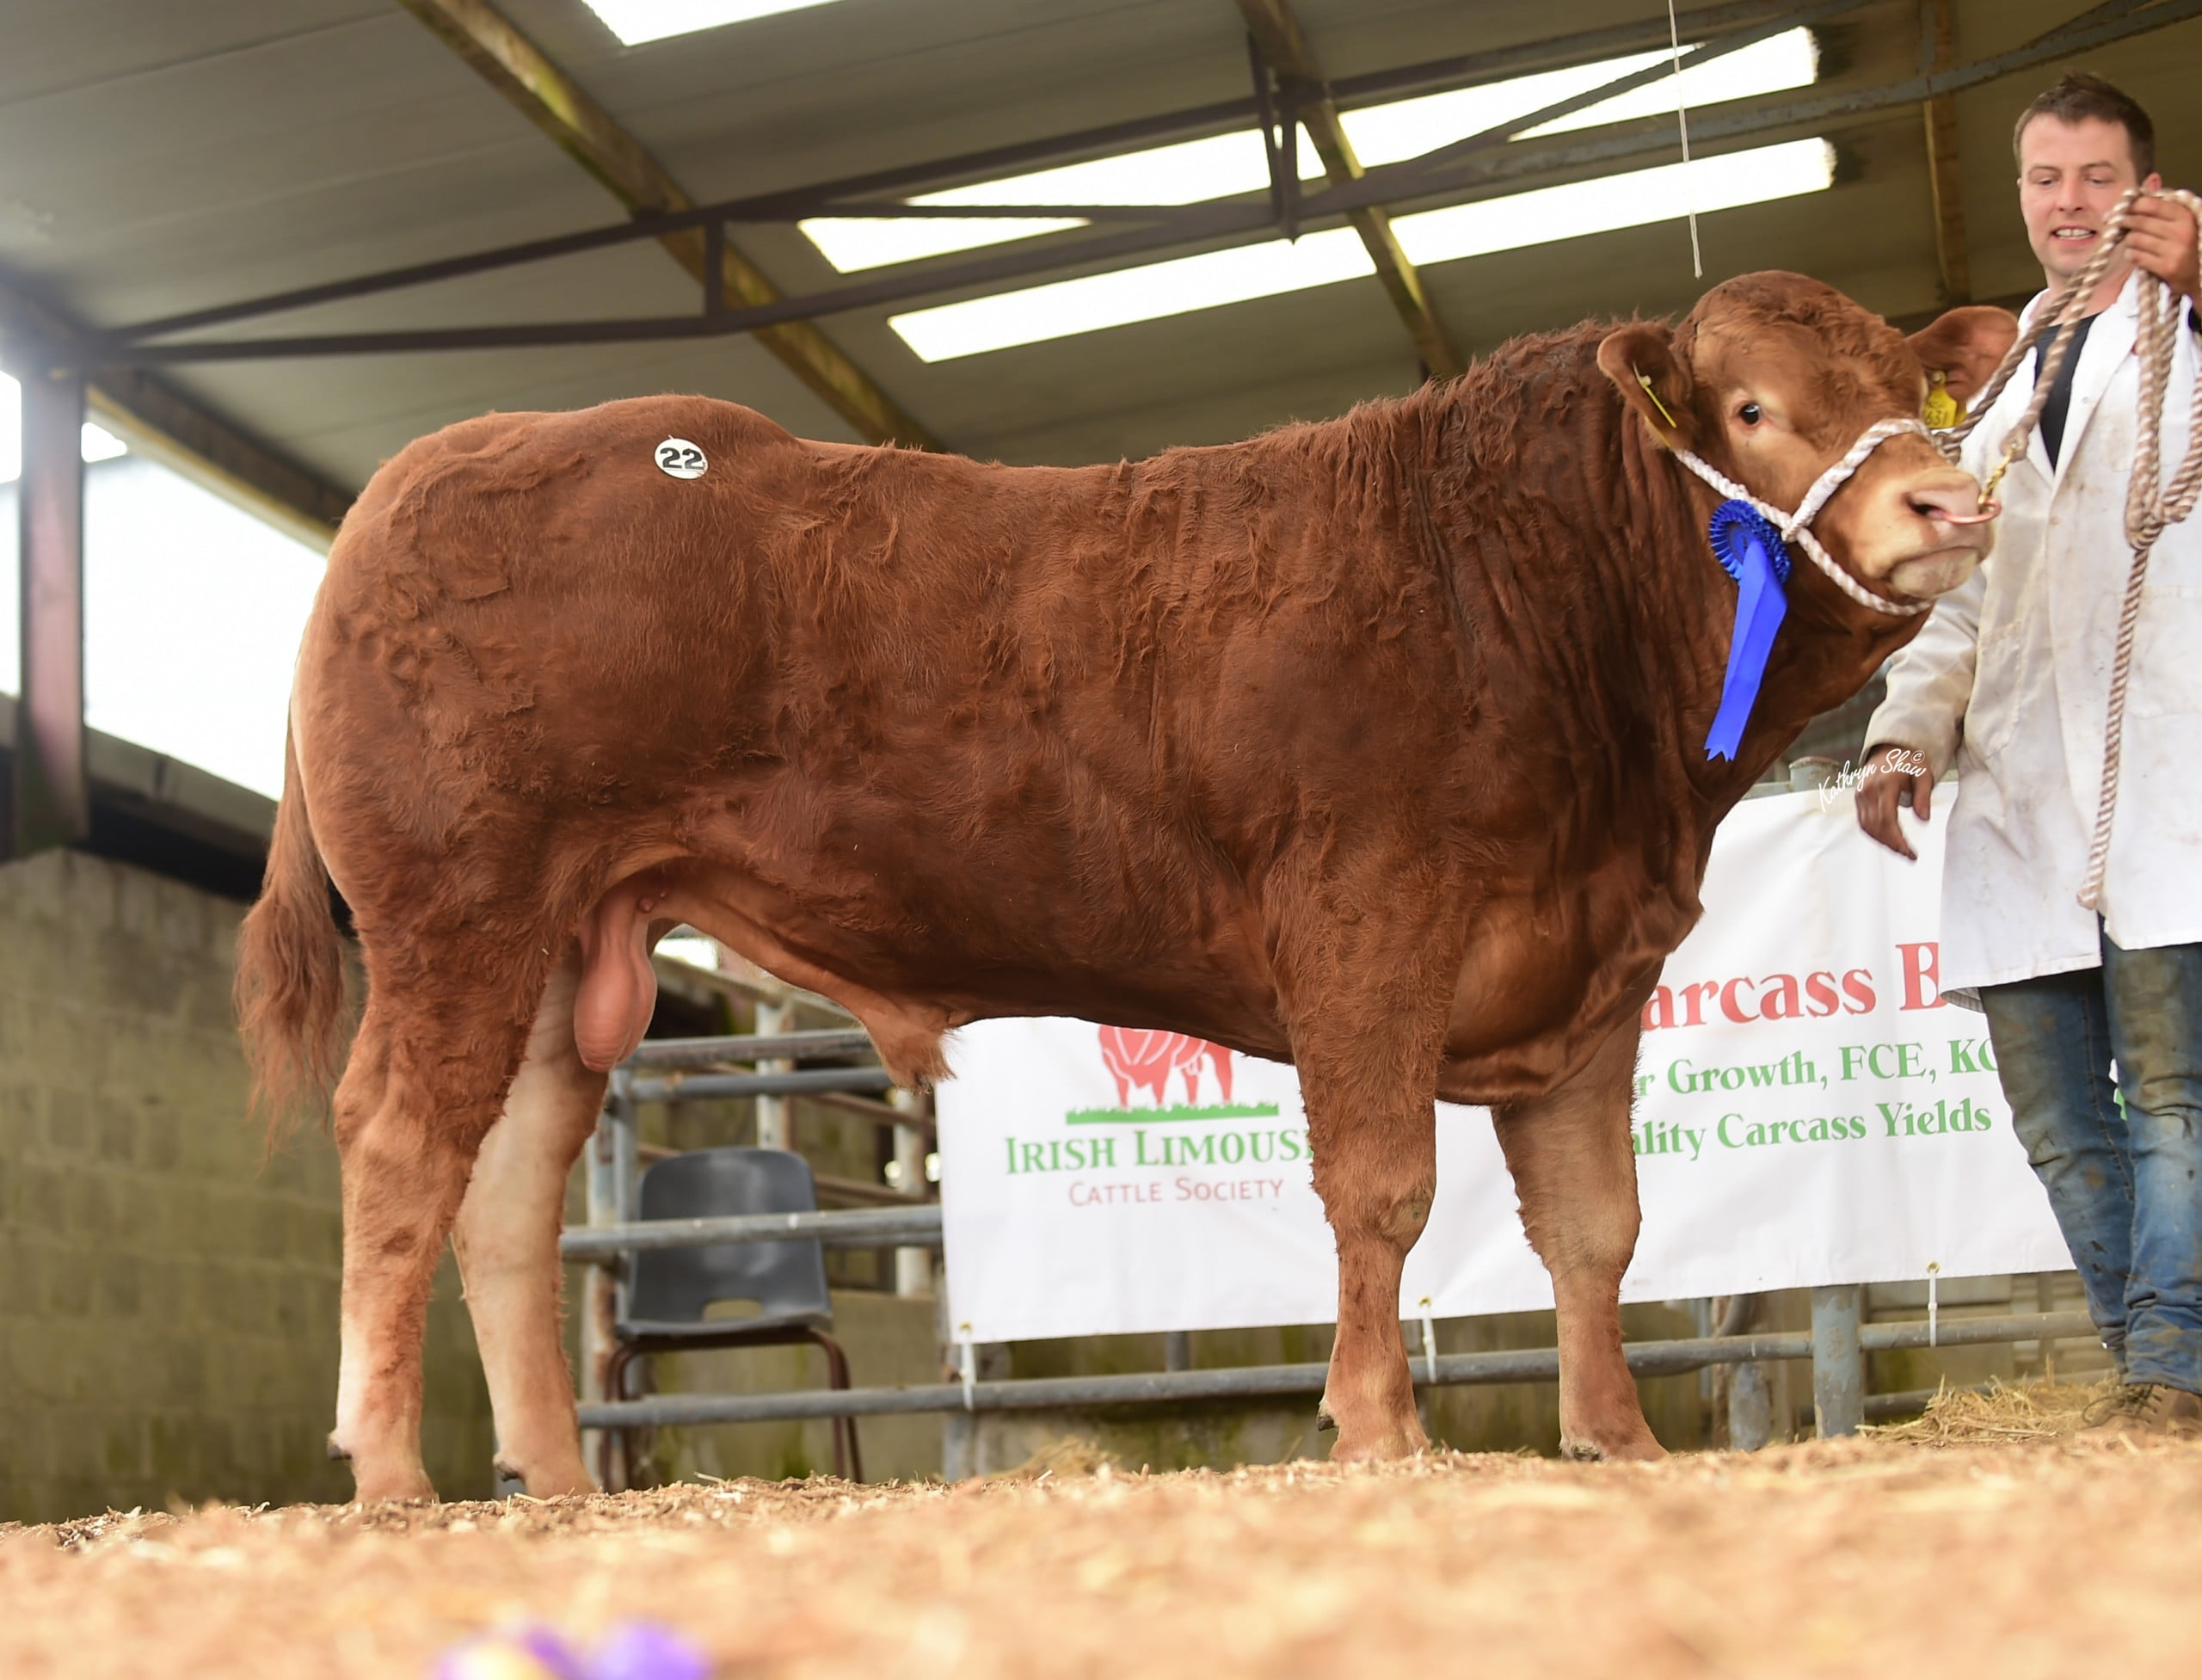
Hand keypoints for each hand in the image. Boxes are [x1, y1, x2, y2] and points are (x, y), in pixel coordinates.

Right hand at [1854, 742, 1932, 860]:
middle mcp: (1867, 790)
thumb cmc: (1910, 761)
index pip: (1887, 819)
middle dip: (1892, 844)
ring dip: (1883, 842)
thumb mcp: (1923, 775)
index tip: (1911, 853)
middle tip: (1908, 856)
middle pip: (1876, 827)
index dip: (1898, 840)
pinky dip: (1875, 833)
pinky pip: (1863, 821)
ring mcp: (1860, 795)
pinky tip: (1889, 839)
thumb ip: (1923, 797)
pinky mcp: (1858, 798)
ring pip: (1867, 827)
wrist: (1890, 748)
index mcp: (1884, 784)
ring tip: (1900, 850)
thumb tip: (1924, 821)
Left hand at [2123, 192, 2200, 306]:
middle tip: (2121, 226)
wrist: (2195, 272)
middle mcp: (2181, 230)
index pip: (2150, 204)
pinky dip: (2131, 254)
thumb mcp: (2175, 222)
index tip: (2122, 210)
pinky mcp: (2168, 267)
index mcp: (2184, 214)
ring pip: (2135, 239)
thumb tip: (2119, 207)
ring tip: (2134, 242)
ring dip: (2129, 241)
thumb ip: (2155, 210)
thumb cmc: (2179, 243)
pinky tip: (2135, 254)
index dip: (2132, 206)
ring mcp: (2175, 250)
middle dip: (2125, 223)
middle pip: (2139, 222)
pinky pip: (2136, 256)